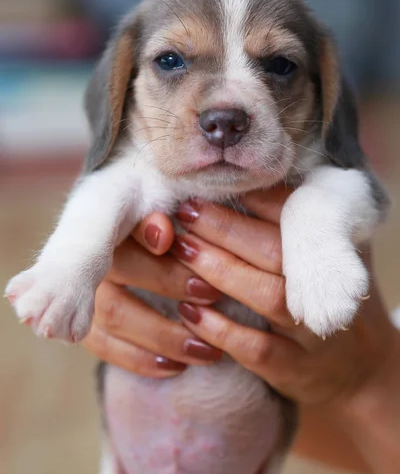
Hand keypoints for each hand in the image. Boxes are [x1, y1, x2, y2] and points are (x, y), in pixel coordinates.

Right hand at [82, 212, 222, 376]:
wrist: (153, 230)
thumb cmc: (173, 212)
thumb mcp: (175, 201)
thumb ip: (165, 211)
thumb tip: (162, 234)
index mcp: (107, 204)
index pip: (116, 213)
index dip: (140, 229)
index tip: (167, 238)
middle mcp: (86, 244)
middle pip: (121, 267)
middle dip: (169, 282)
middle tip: (212, 293)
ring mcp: (81, 285)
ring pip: (114, 313)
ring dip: (163, 333)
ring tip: (206, 348)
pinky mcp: (84, 320)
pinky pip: (104, 345)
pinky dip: (140, 359)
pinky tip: (174, 367)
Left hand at [171, 188, 397, 405]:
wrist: (359, 364)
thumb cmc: (325, 294)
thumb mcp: (325, 254)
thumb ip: (293, 222)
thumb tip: (239, 185)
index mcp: (336, 248)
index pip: (295, 215)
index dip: (253, 198)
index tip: (213, 186)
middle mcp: (328, 287)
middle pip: (276, 251)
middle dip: (225, 228)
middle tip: (186, 211)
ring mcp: (313, 330)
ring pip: (267, 295)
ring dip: (220, 270)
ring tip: (182, 249)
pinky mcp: (296, 368)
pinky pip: (256, 348)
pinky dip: (220, 329)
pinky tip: (188, 310)